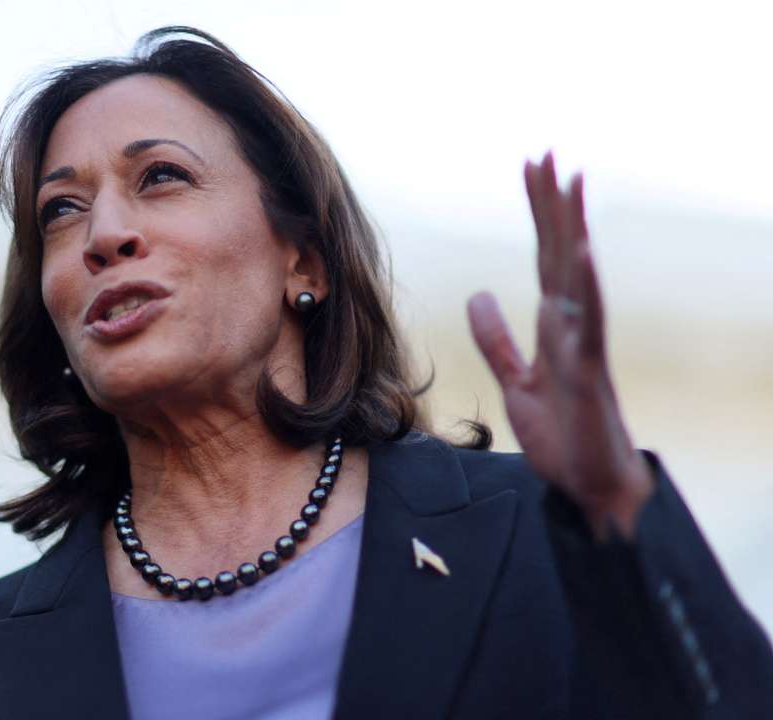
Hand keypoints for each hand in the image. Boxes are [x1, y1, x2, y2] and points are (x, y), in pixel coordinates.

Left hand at [467, 152, 653, 538]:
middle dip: (550, 204)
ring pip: (576, 274)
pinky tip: (582, 252)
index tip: (531, 168)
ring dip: (573, 228)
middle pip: (559, 253)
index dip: (538, 214)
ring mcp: (583, 344)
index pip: (544, 256)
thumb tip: (479, 294)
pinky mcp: (588, 371)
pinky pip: (587, 322)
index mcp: (554, 325)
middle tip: (544, 153)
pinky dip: (585, 286)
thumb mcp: (515, 381)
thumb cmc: (563, 436)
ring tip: (570, 181)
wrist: (590, 487)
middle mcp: (572, 324)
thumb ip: (497, 340)